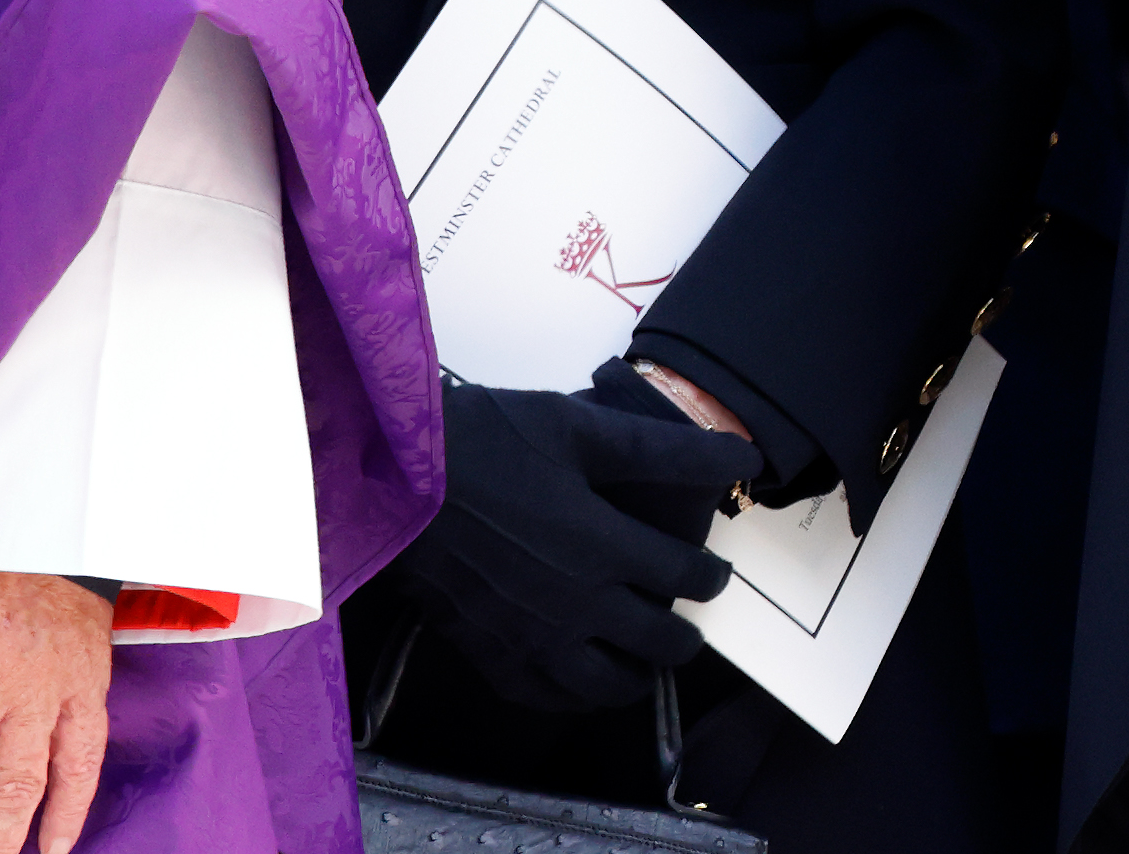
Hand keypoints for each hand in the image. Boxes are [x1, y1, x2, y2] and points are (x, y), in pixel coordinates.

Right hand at [385, 368, 745, 711]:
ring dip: (636, 674)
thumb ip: (665, 451)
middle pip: (658, 644)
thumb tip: (741, 456)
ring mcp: (529, 638)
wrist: (388, 480)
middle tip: (686, 622)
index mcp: (603, 547)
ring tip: (643, 657)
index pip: (687, 578)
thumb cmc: (488, 442)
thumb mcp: (581, 429)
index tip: (715, 572)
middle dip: (684, 635)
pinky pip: (542, 698)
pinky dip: (573, 696)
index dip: (712, 576)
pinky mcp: (485, 652)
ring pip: (605, 686)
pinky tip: (581, 679)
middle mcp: (574, 605)